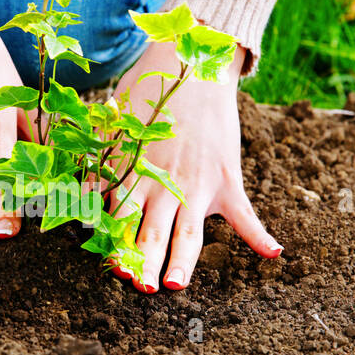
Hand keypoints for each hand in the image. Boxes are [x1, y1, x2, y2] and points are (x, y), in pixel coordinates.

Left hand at [109, 40, 282, 290]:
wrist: (195, 65)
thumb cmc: (148, 93)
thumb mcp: (115, 124)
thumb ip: (100, 162)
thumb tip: (81, 194)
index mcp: (136, 172)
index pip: (120, 217)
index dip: (116, 244)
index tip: (113, 268)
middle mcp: (165, 183)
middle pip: (151, 232)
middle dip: (143, 262)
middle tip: (140, 288)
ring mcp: (198, 184)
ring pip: (188, 232)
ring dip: (181, 260)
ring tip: (175, 285)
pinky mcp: (226, 178)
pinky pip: (245, 213)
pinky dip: (260, 235)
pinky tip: (274, 254)